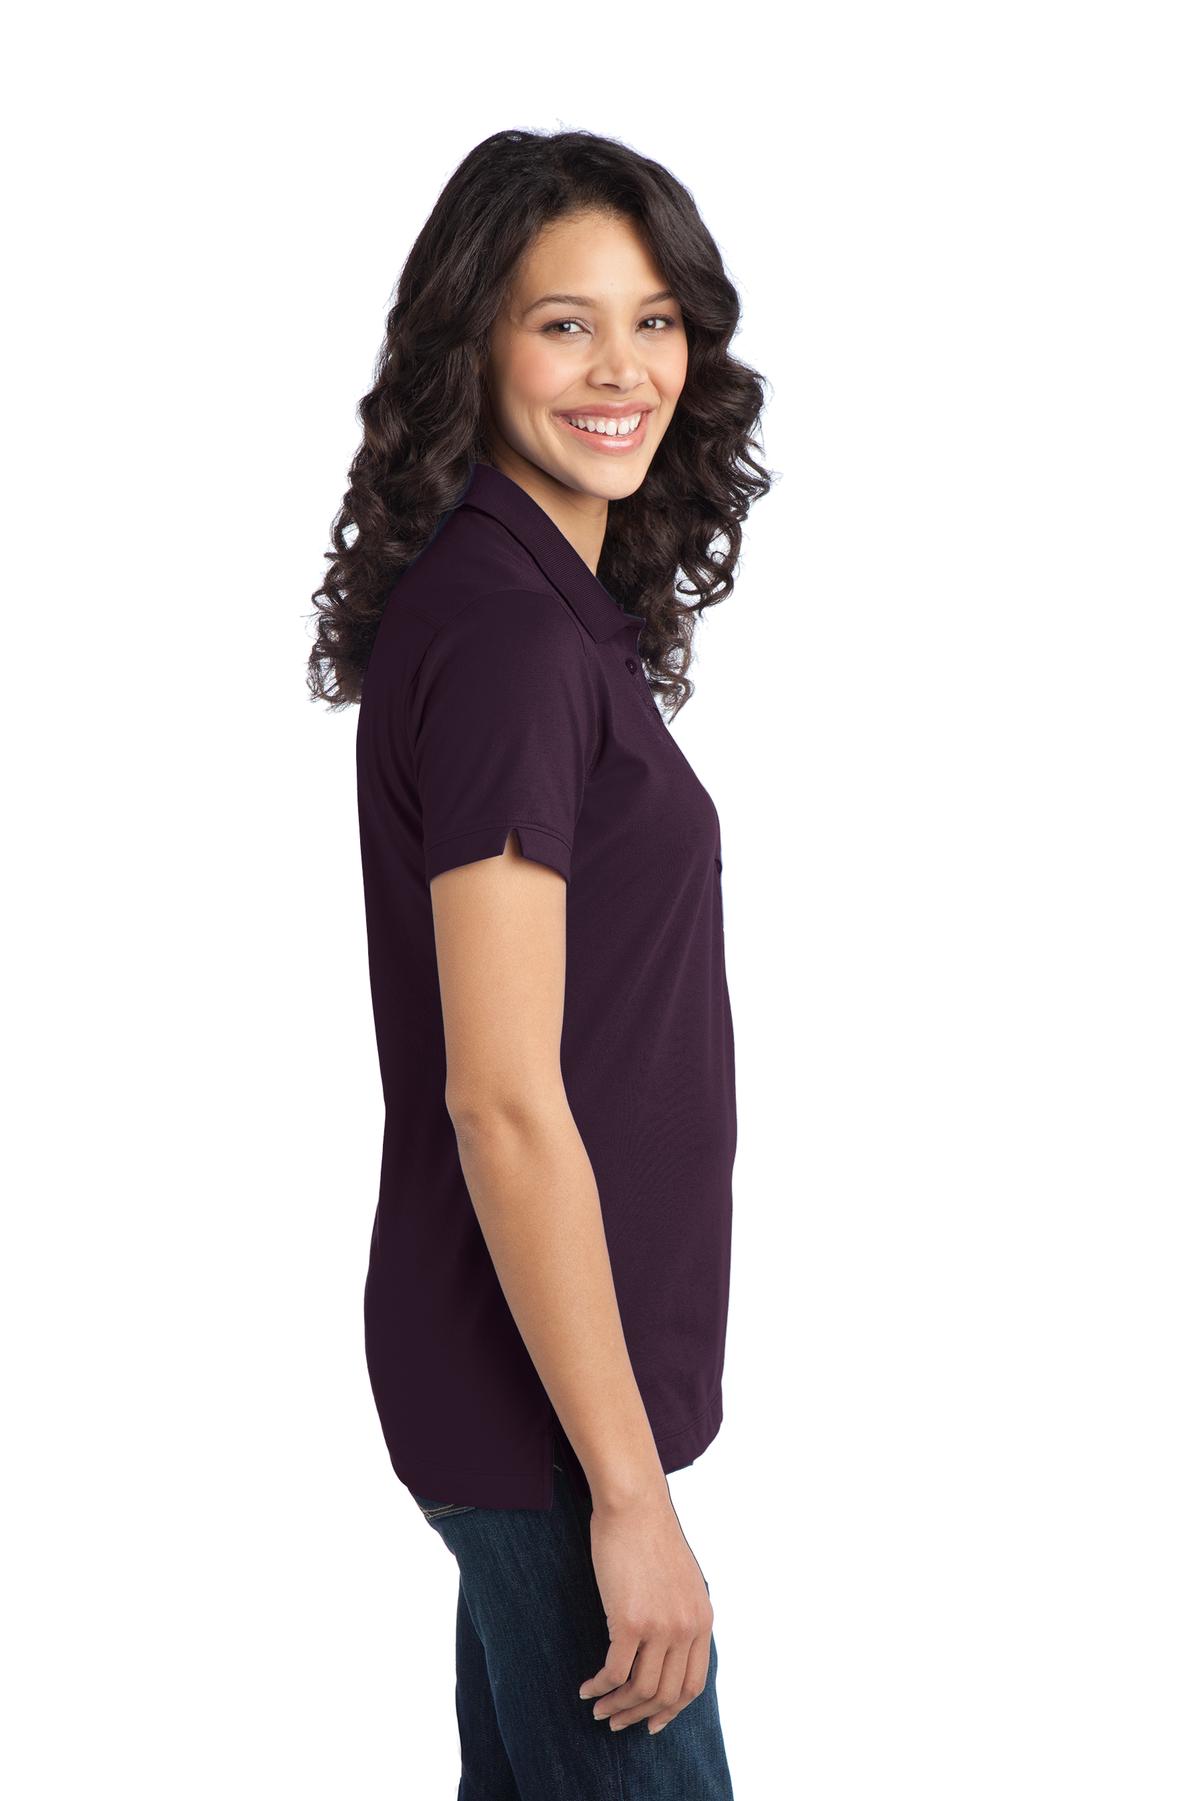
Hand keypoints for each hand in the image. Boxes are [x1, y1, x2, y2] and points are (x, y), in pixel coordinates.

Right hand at [578, 1488, 714, 1735]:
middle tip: (616, 1723)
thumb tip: (666, 1647)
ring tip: (598, 1709)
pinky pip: (615, 1671)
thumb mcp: (681, 1580)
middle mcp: (687, 1628)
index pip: (693, 1685)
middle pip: (667, 1695)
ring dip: (617, 1706)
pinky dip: (600, 1687)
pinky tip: (586, 1688)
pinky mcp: (631, 1621)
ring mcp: (661, 1627)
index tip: (651, 1724)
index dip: (671, 1711)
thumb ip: (680, 1614)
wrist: (634, 1505)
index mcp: (703, 1620)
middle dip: (639, 1716)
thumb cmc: (649, 1535)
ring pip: (641, 1690)